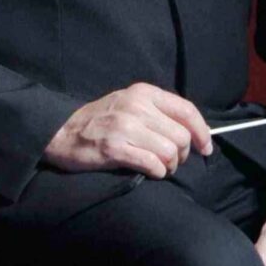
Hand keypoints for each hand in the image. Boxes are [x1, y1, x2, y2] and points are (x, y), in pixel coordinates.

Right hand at [44, 82, 214, 176]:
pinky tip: (149, 171)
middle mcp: (136, 106)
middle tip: (171, 161)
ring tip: (159, 167)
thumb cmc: (99, 121)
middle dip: (183, 154)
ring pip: (170, 152)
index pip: (187, 110)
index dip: (202, 132)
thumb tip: (192, 130)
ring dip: (169, 166)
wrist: (60, 132)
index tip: (205, 148)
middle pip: (181, 136)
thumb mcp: (128, 103)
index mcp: (143, 93)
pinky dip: (156, 172)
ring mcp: (125, 127)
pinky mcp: (114, 149)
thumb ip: (157, 111)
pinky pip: (152, 164)